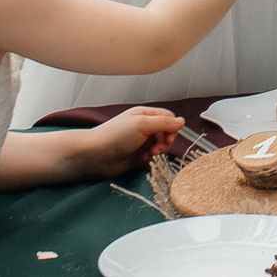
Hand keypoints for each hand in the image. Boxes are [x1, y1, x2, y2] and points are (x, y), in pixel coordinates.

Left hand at [60, 107, 185, 182]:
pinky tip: (143, 161)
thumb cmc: (114, 136)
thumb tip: (182, 122)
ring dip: (158, 152)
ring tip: (149, 155)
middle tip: (157, 148)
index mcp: (144, 115)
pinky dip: (151, 160)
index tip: (167, 137)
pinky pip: (152, 158)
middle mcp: (143, 127)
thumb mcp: (142, 124)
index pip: (168, 118)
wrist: (94, 155)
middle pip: (166, 133)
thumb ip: (163, 123)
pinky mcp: (137, 157)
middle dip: (165, 142)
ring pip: (160, 147)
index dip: (171, 128)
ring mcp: (140, 142)